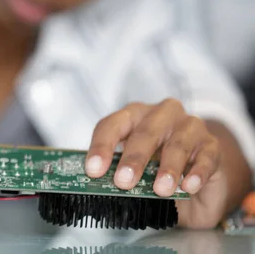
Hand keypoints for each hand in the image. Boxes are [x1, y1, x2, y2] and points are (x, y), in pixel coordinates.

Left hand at [85, 99, 226, 228]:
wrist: (198, 177)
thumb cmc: (157, 167)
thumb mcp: (134, 169)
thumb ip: (119, 172)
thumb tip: (97, 185)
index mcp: (133, 116)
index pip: (112, 124)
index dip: (101, 146)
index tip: (93, 170)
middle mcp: (160, 115)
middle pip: (144, 132)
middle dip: (133, 158)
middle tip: (123, 181)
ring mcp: (189, 127)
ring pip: (177, 143)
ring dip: (167, 168)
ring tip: (160, 190)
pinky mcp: (212, 146)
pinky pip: (205, 156)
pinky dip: (196, 172)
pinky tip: (189, 187)